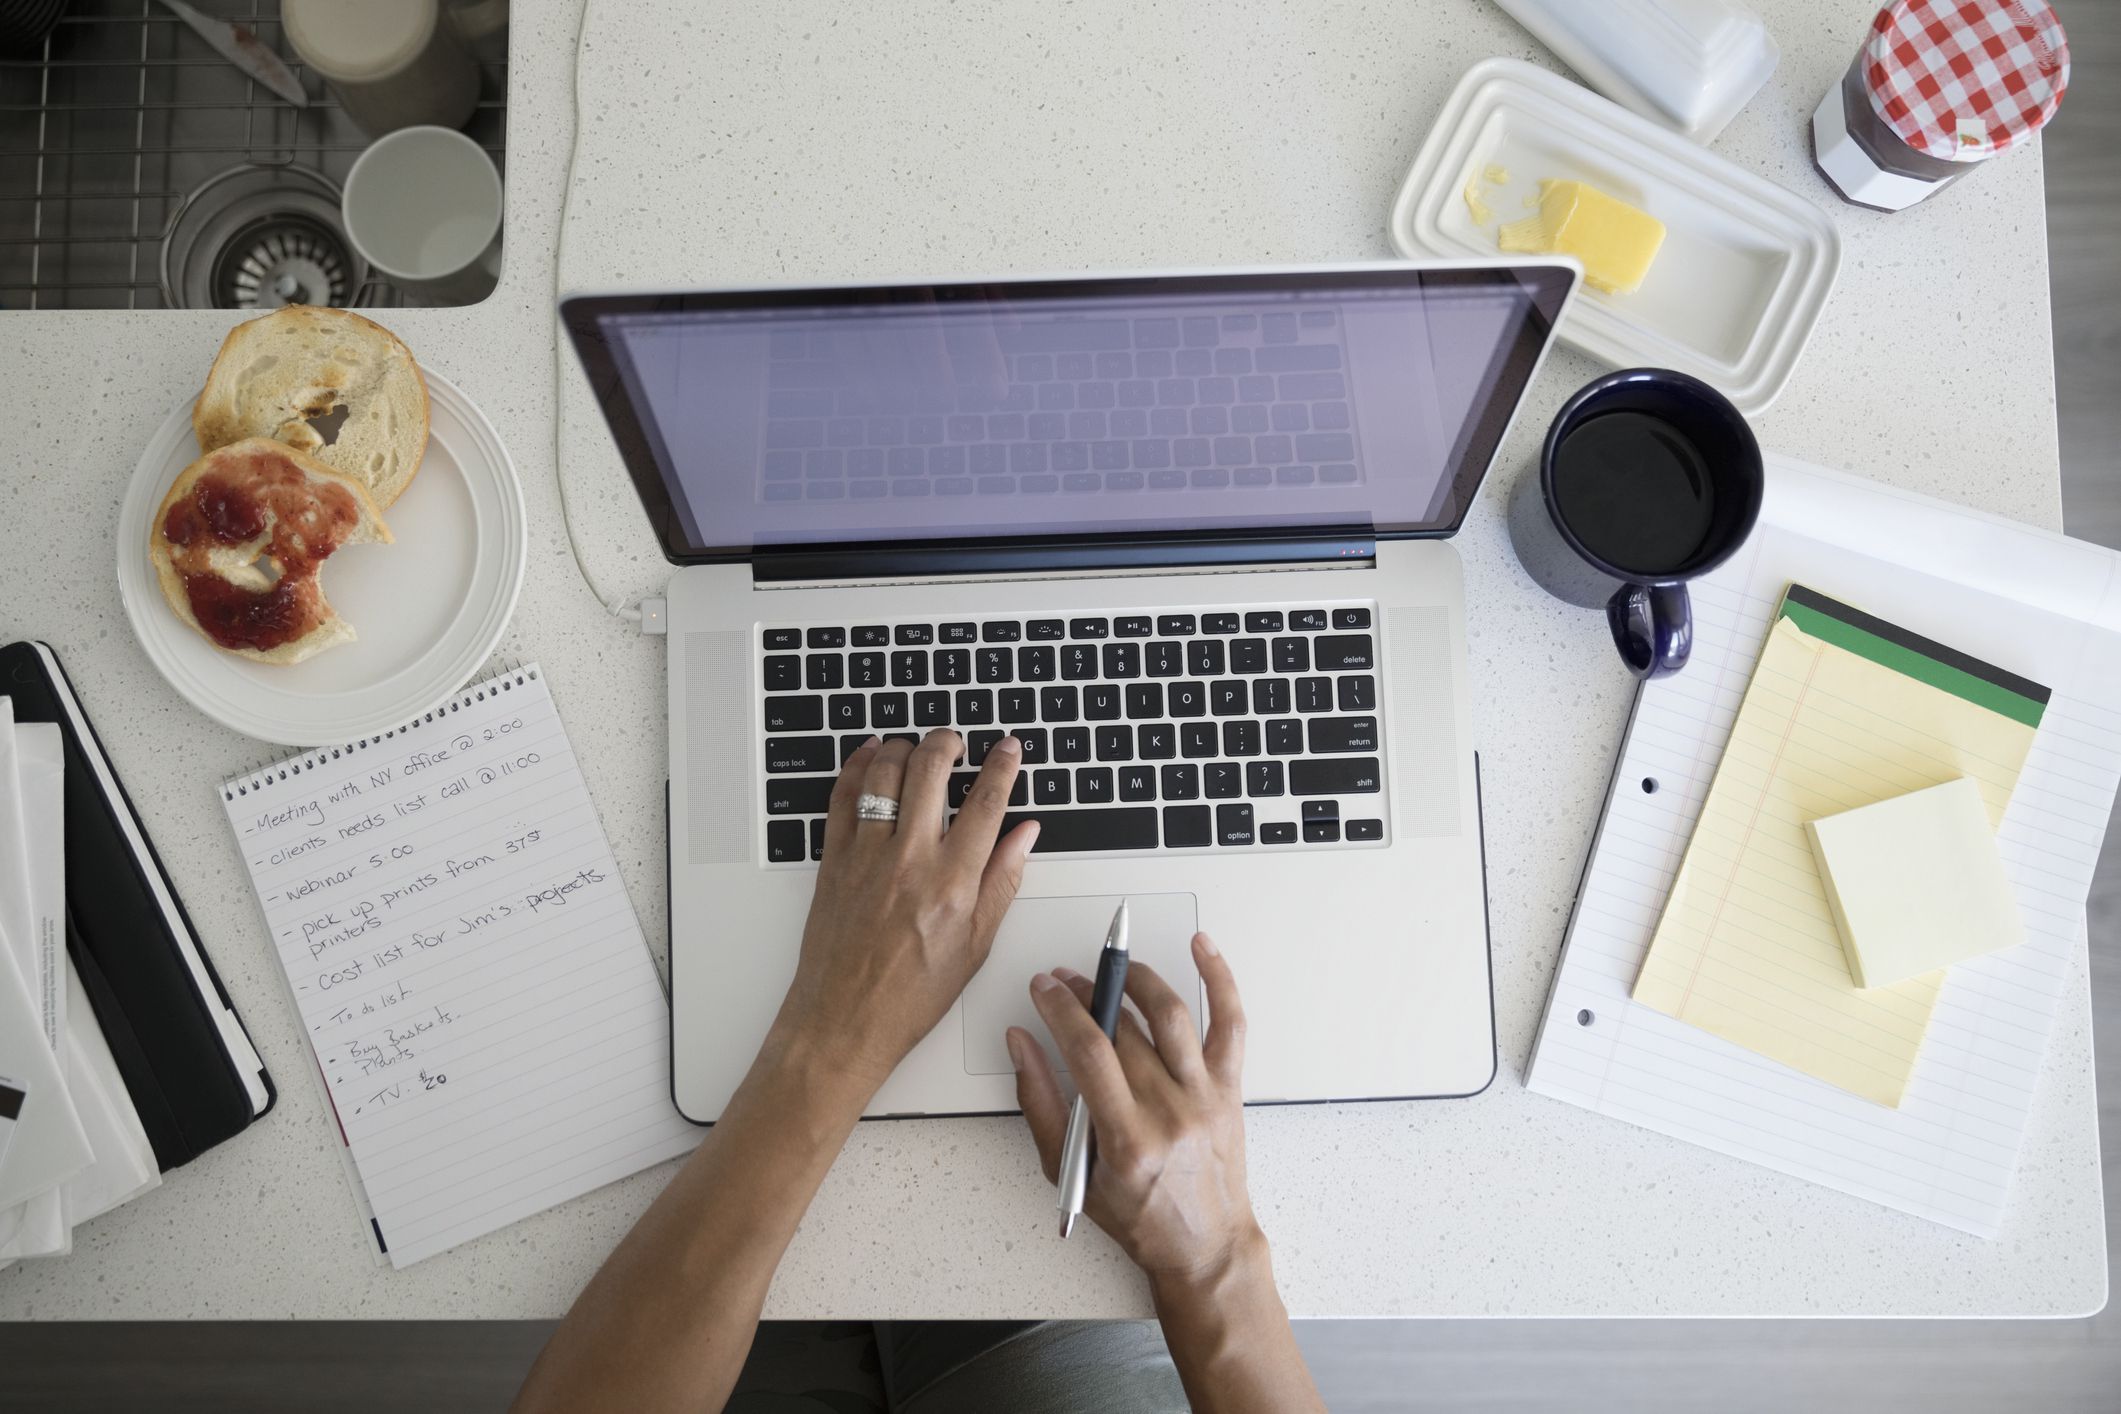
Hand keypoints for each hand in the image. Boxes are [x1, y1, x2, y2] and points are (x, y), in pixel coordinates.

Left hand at [771, 731, 1038, 1094]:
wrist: (844, 1020)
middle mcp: (909, 860)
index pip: (986, 803)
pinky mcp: (833, 860)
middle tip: (957, 741)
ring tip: (918, 747)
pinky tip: (872, 756)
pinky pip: (842, 796)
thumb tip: (1025, 835)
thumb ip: (1002, 882)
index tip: (1008, 747)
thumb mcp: (975, 946)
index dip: (1002, 766)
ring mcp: (866, 856)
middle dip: (948, 741)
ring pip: (885, 773)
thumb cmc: (910, 996)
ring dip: (905, 747)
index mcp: (953, 882)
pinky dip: (858, 767)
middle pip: (931, 770)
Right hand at [1010, 934, 1261, 1290]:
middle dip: (1088, 994)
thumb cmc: (1140, 1217)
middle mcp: (1170, 1112)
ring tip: (1114, 968)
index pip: (1089, 1051)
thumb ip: (1040, 1102)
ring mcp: (1205, 1097)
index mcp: (1127, 1139)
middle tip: (1066, 981)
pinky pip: (1230, 1023)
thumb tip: (1020, 1043)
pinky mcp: (1230, 1088)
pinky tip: (1202, 947)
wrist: (1205, 1244)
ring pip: (1171, 1015)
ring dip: (1138, 980)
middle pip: (1125, 1030)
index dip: (1061, 1009)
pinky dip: (1219, 979)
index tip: (1043, 988)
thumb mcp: (1069, 1172)